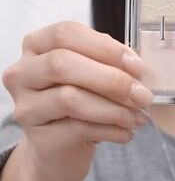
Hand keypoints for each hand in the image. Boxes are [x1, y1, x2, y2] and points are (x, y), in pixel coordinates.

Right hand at [1, 22, 152, 180]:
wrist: (61, 147)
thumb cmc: (81, 97)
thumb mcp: (93, 71)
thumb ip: (110, 61)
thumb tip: (137, 67)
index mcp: (38, 45)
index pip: (67, 33)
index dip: (106, 47)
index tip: (138, 66)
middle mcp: (23, 72)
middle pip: (63, 64)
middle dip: (112, 80)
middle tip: (144, 95)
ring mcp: (26, 106)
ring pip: (69, 99)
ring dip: (115, 109)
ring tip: (139, 116)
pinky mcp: (37, 138)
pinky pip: (77, 129)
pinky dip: (111, 130)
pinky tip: (127, 132)